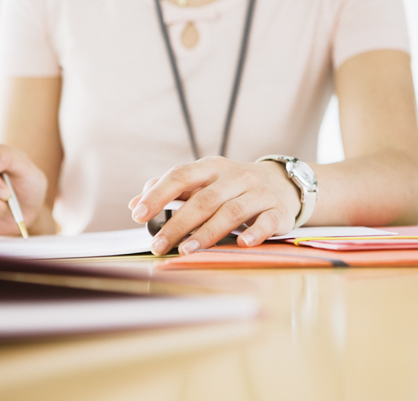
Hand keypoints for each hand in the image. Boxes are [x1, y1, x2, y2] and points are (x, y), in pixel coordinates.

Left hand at [128, 156, 300, 255]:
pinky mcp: (277, 210)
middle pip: (204, 200)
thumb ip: (170, 191)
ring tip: (186, 250)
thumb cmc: (232, 185)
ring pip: (231, 211)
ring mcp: (258, 193)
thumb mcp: (203, 181)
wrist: (282, 182)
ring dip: (208, 233)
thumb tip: (135, 204)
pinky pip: (266, 221)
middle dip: (178, 224)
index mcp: (212, 167)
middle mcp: (235, 176)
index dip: (159, 195)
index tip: (138, 214)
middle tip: (158, 245)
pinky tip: (242, 244)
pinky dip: (255, 232)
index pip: (181, 176)